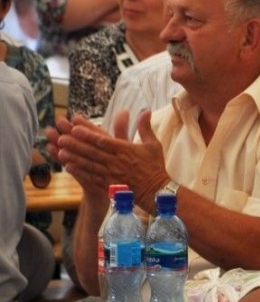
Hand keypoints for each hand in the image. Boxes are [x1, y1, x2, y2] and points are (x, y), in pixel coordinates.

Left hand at [52, 111, 168, 208]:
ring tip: (60, 151)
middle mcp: (117, 162)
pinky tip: (69, 167)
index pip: (104, 141)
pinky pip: (91, 178)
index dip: (88, 134)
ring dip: (74, 158)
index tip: (75, 128)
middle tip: (61, 138)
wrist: (157, 191)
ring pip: (89, 164)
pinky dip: (80, 172)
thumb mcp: (153, 145)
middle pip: (93, 152)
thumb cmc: (155, 167)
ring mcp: (112, 175)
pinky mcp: (109, 185)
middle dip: (76, 145)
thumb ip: (145, 127)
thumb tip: (146, 110)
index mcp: (126, 150)